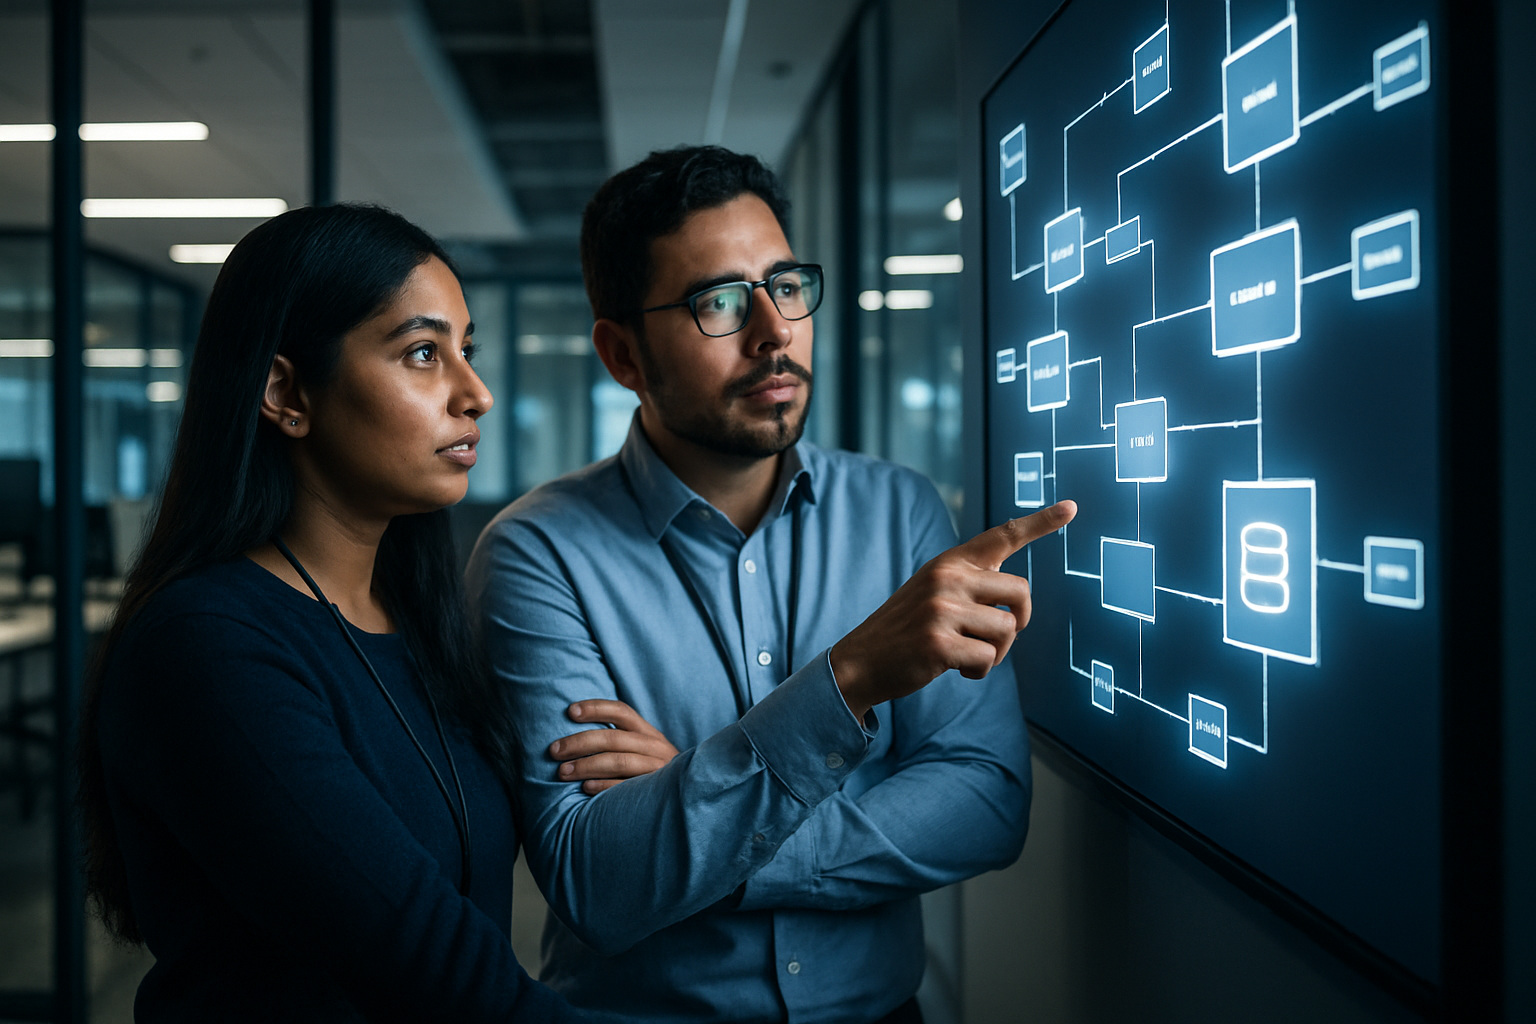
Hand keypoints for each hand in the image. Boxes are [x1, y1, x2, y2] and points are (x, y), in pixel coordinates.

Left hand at [549, 700, 680, 794]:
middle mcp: (654, 747)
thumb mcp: (644, 749)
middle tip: (554, 751)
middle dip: (579, 743)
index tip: (570, 711)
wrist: (689, 798)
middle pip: (613, 738)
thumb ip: (620, 739)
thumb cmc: (653, 772)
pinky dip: (603, 786)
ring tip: (562, 772)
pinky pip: (626, 786)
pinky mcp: (655, 792)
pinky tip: (584, 788)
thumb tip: (578, 728)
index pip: (621, 711)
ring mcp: (656, 769)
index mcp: (648, 733)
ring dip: (586, 766)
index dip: (595, 708)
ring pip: (618, 761)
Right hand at [829, 500, 1076, 719]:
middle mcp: (947, 578)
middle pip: (1021, 593)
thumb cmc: (907, 630)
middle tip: (993, 637)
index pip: (1002, 536)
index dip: (1041, 522)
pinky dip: (978, 673)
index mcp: (950, 562)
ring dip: (995, 653)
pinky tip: (955, 670)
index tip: (1072, 507)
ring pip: (1008, 631)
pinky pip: (988, 660)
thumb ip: (971, 585)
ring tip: (965, 655)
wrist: (861, 661)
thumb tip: (1017, 604)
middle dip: (1018, 621)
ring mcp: (942, 609)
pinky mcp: (939, 643)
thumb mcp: (934, 592)